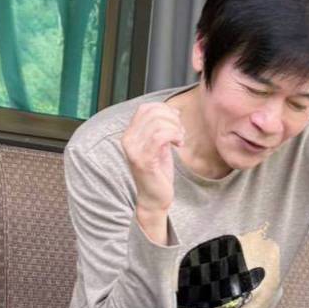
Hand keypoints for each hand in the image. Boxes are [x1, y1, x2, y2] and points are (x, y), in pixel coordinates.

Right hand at [120, 102, 184, 220]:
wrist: (154, 199)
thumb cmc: (158, 173)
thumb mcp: (159, 146)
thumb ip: (161, 128)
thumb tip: (173, 110)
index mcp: (130, 134)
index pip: (145, 108)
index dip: (164, 109)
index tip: (176, 121)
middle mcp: (128, 140)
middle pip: (152, 113)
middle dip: (172, 118)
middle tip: (180, 132)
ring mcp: (134, 150)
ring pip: (158, 123)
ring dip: (175, 128)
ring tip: (180, 139)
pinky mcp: (144, 160)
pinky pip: (160, 137)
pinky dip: (174, 136)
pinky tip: (179, 144)